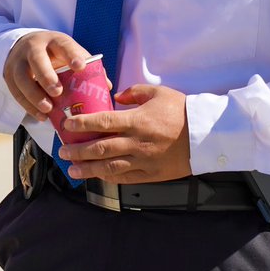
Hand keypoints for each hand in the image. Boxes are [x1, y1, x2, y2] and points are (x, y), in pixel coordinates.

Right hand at [2, 31, 89, 120]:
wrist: (23, 46)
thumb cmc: (54, 53)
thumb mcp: (68, 53)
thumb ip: (86, 66)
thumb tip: (105, 86)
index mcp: (54, 40)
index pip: (63, 44)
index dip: (72, 55)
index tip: (80, 67)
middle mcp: (33, 48)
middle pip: (37, 59)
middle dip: (46, 76)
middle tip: (58, 92)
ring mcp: (18, 61)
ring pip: (22, 77)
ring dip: (35, 95)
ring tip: (48, 109)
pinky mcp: (9, 75)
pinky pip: (16, 92)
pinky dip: (28, 106)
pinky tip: (41, 116)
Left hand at [57, 84, 190, 183]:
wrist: (206, 135)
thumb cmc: (181, 111)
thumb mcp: (158, 93)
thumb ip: (134, 92)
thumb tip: (118, 97)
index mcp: (136, 120)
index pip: (102, 122)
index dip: (82, 124)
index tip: (66, 125)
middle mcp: (136, 142)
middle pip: (100, 148)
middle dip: (78, 150)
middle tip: (63, 151)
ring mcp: (144, 160)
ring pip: (110, 167)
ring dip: (88, 168)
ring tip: (73, 169)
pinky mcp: (152, 174)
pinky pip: (126, 178)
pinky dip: (109, 177)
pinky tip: (98, 176)